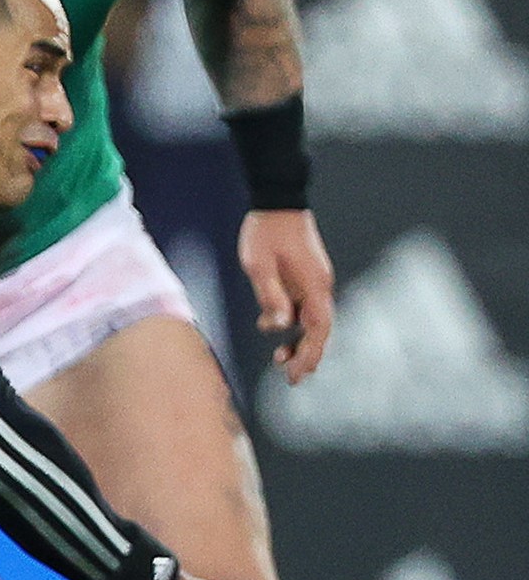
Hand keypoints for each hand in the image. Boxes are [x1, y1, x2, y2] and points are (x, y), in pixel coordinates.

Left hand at [240, 209, 334, 382]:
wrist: (278, 202)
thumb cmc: (266, 232)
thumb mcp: (259, 266)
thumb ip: (270, 296)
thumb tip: (280, 325)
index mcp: (314, 285)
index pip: (318, 329)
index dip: (310, 354)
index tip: (297, 374)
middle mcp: (320, 286)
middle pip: (319, 329)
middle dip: (307, 354)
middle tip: (290, 377)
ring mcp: (314, 281)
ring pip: (311, 319)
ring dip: (298, 339)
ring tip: (279, 357)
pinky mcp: (306, 276)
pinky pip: (302, 305)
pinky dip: (291, 320)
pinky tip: (271, 326)